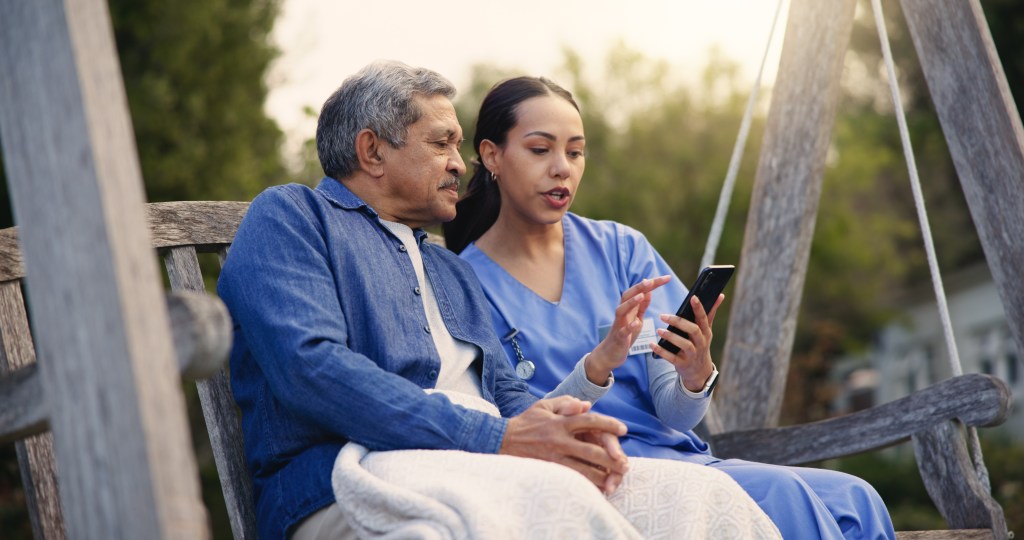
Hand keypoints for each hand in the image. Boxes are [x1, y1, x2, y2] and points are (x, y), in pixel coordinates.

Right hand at [500, 396, 628, 493]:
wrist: (502, 440)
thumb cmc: (526, 422)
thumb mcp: (544, 406)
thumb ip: (566, 403)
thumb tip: (587, 405)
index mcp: (560, 422)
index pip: (590, 421)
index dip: (609, 425)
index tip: (624, 429)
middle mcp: (559, 440)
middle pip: (591, 450)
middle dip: (611, 457)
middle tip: (625, 462)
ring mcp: (554, 457)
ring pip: (583, 469)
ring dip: (602, 474)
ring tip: (616, 478)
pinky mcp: (549, 469)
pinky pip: (571, 478)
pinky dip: (585, 483)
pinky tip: (596, 487)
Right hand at [585, 275, 671, 384]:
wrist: (611, 353)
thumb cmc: (625, 334)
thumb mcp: (636, 318)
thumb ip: (642, 305)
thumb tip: (649, 290)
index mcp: (629, 308)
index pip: (640, 291)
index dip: (652, 284)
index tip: (666, 278)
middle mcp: (622, 313)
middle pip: (627, 296)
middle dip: (639, 287)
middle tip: (650, 281)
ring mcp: (619, 325)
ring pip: (621, 310)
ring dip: (631, 302)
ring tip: (641, 296)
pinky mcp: (618, 338)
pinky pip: (623, 331)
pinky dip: (629, 326)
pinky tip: (636, 323)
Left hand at [652, 293, 723, 391]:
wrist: (700, 372)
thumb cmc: (700, 344)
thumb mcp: (706, 331)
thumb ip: (710, 313)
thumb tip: (720, 295)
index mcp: (705, 332)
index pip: (703, 318)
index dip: (699, 308)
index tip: (693, 297)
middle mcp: (701, 343)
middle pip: (693, 330)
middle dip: (679, 322)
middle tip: (663, 316)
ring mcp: (693, 355)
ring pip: (684, 344)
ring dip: (671, 337)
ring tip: (659, 330)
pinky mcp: (683, 364)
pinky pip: (672, 358)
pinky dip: (662, 352)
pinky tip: (652, 345)